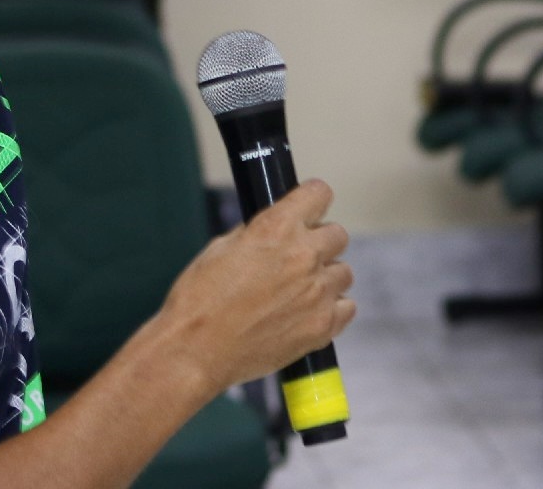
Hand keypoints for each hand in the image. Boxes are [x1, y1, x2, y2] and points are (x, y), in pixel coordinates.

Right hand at [158, 179, 353, 394]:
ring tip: (300, 291)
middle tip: (298, 257)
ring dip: (325, 277)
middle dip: (319, 242)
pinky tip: (308, 312)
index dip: (312, 201)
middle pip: (338, 235)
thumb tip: (275, 230)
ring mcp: (317, 293)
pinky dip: (331, 308)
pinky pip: (346, 307)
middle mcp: (303, 256)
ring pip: (343, 272)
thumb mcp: (221, 247)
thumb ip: (257, 234)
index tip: (308, 210)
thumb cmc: (199, 298)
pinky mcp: (322, 327)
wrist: (196, 349)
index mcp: (276, 228)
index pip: (319, 194)